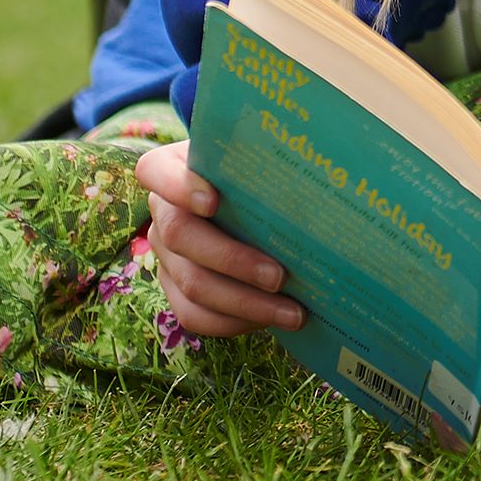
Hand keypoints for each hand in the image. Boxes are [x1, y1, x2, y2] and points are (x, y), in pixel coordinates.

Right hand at [136, 139, 303, 337]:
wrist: (256, 205)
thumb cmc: (261, 175)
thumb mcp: (261, 159)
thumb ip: (271, 161)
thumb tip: (324, 170)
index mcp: (172, 169)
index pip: (155, 170)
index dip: (179, 187)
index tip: (214, 202)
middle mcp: (163, 211)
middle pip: (180, 235)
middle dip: (233, 259)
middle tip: (280, 276)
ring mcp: (166, 254)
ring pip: (191, 284)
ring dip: (245, 303)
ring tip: (292, 312)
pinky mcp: (175, 289)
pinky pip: (194, 314)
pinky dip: (234, 322)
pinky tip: (271, 321)